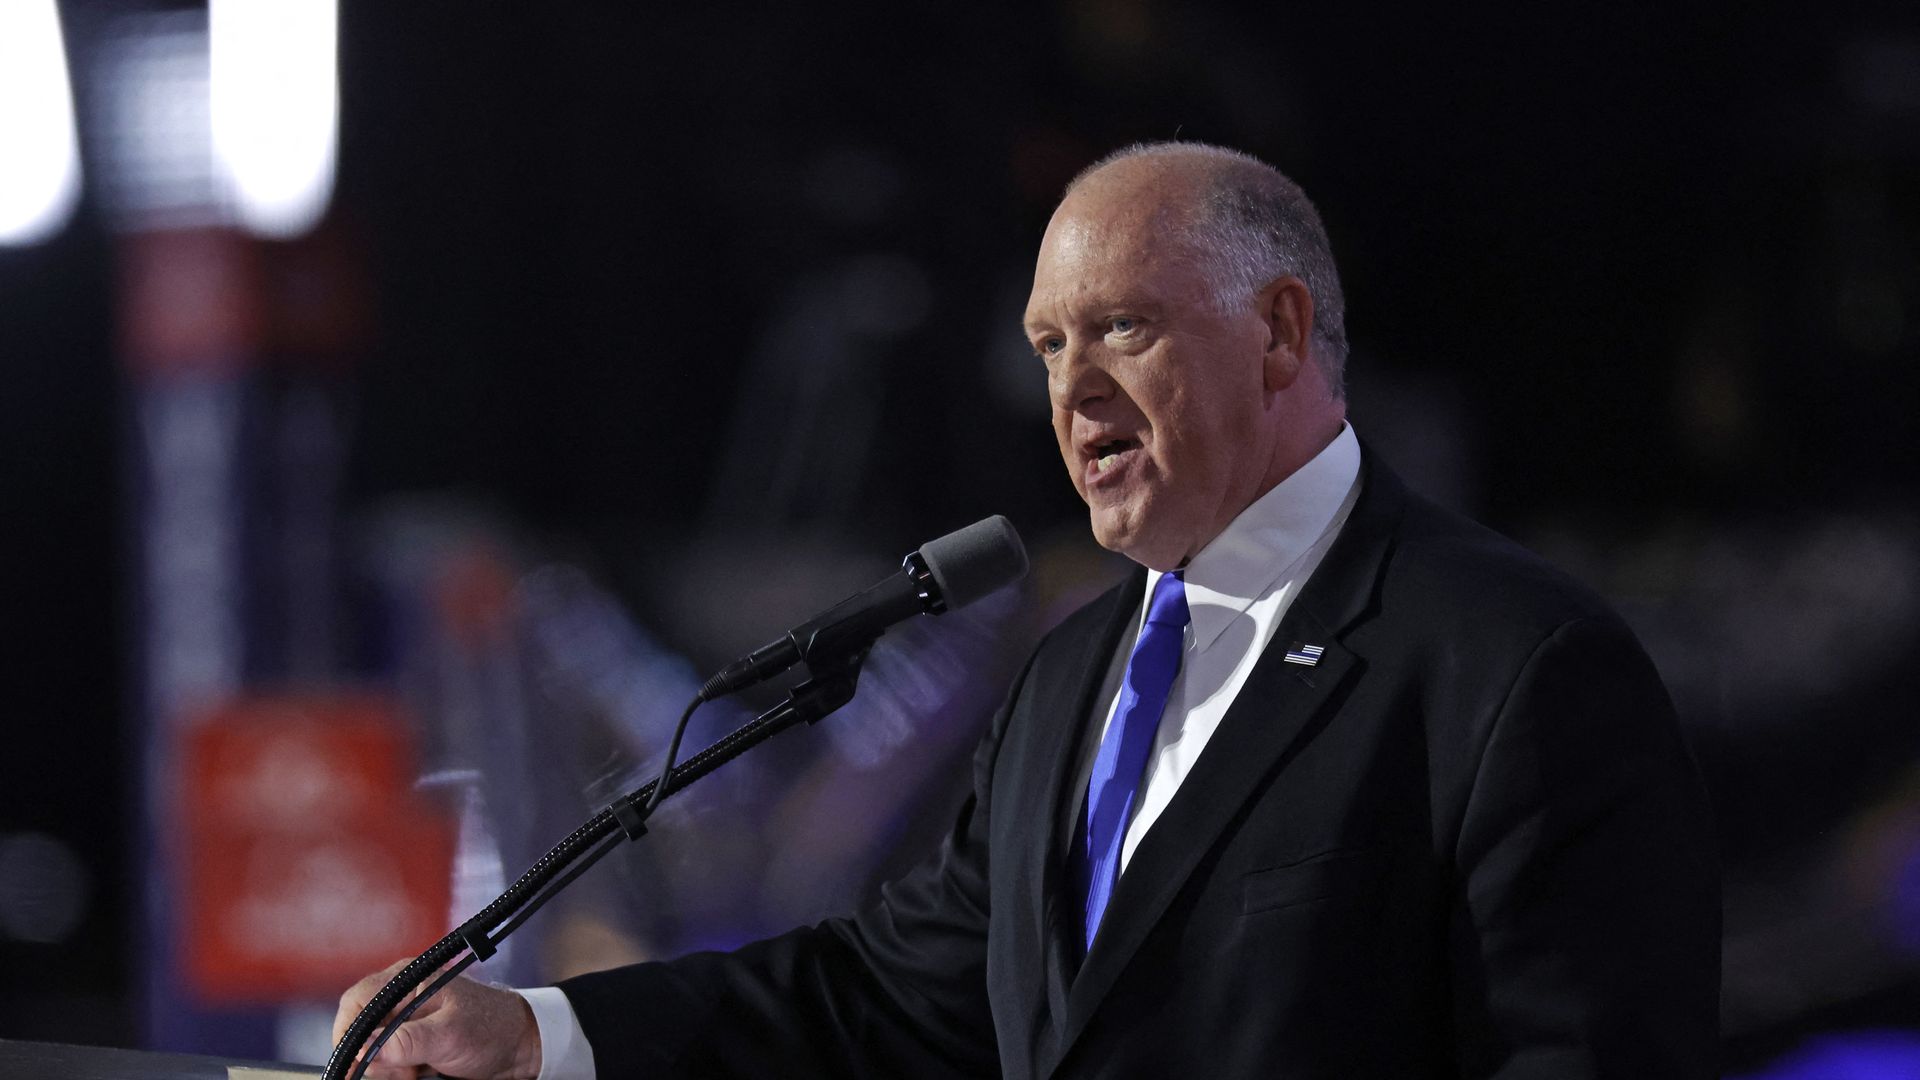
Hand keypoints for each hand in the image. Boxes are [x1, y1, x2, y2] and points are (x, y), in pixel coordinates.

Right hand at [331, 959, 542, 1079]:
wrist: (517, 1047)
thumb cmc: (491, 1028)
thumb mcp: (452, 1034)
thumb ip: (411, 1040)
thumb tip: (371, 1048)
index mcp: (408, 980)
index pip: (357, 1000)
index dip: (349, 1030)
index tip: (358, 1059)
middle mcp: (400, 998)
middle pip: (358, 1031)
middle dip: (373, 1056)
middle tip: (403, 1070)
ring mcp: (403, 1022)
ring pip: (370, 1052)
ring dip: (386, 1069)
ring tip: (416, 1072)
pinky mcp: (408, 1044)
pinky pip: (386, 1062)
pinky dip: (395, 1073)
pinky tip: (416, 1074)